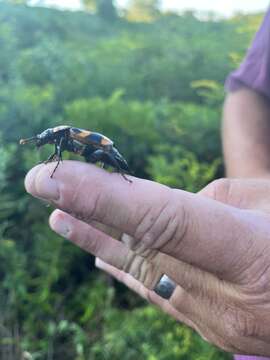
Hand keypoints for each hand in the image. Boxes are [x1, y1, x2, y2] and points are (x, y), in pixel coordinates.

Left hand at [25, 161, 269, 355]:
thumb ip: (220, 201)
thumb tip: (172, 205)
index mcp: (253, 256)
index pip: (163, 219)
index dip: (105, 196)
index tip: (54, 178)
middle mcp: (226, 296)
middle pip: (141, 245)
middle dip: (87, 211)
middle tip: (41, 185)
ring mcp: (213, 319)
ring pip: (141, 270)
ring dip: (97, 239)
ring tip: (60, 218)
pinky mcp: (208, 325)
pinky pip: (157, 290)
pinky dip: (125, 267)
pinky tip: (100, 255)